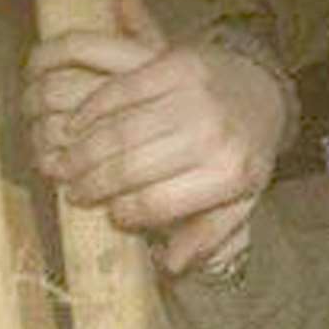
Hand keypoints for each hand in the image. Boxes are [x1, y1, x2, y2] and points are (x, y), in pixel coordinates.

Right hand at [22, 0, 287, 273]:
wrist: (264, 87)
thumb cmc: (245, 150)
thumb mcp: (241, 199)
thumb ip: (209, 235)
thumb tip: (169, 265)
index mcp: (229, 174)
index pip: (159, 202)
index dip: (126, 214)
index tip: (109, 216)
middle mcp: (212, 134)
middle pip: (132, 166)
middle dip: (93, 183)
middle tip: (71, 191)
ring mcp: (193, 96)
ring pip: (120, 130)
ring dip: (83, 150)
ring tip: (64, 163)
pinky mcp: (175, 63)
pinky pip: (120, 90)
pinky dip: (91, 109)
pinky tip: (76, 125)